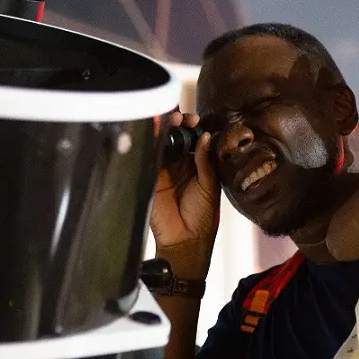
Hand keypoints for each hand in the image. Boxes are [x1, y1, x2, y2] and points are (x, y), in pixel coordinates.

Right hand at [151, 111, 219, 273]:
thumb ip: (205, 161)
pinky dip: (152, 145)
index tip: (195, 119)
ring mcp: (163, 171)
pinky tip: (156, 134)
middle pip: (176, 138)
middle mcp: (178, 165)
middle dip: (178, 125)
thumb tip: (204, 136)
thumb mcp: (209, 186)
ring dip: (166, 131)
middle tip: (182, 118)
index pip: (192, 140)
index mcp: (195, 165)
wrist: (184, 240)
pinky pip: (149, 158)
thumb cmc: (202, 217)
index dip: (193, 128)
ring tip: (172, 121)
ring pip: (162, 144)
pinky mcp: (150, 178)